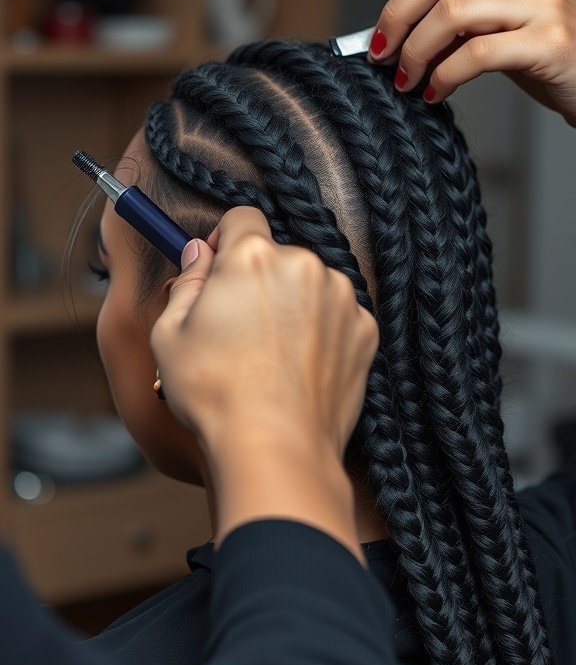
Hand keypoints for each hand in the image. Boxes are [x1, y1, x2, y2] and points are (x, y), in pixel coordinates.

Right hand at [151, 206, 378, 467]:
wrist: (276, 448)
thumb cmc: (216, 394)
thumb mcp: (170, 334)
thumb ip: (186, 282)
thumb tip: (199, 255)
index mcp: (253, 256)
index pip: (242, 217)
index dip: (223, 241)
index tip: (216, 270)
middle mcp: (305, 265)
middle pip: (276, 254)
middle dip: (256, 279)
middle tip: (237, 327)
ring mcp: (341, 298)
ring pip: (309, 285)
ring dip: (291, 304)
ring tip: (269, 355)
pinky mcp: (365, 330)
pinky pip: (336, 315)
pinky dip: (320, 331)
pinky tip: (298, 367)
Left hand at [369, 0, 575, 126]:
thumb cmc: (555, 68)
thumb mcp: (504, 40)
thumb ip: (463, 33)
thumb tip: (403, 43)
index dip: (399, 5)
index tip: (378, 41)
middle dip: (398, 19)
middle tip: (381, 58)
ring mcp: (541, 8)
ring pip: (453, 13)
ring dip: (417, 52)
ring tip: (408, 81)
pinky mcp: (549, 43)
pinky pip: (479, 53)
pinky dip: (445, 75)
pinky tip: (436, 94)